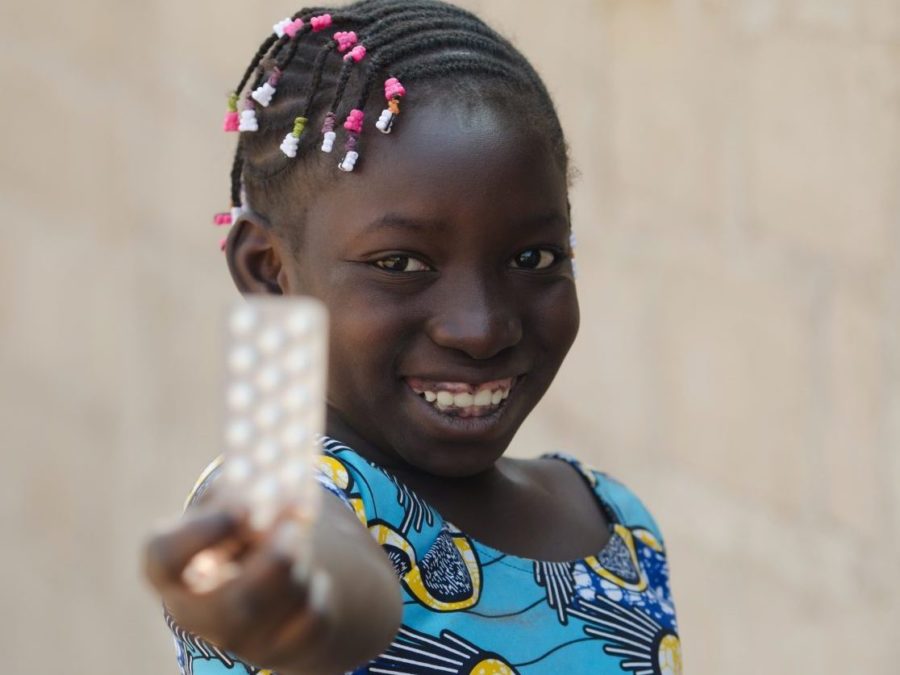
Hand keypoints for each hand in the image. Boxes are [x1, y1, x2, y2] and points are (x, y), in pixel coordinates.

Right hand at [144, 508, 330, 672]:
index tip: (238, 512)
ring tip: (298, 540)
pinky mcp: (278, 651)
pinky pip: (311, 622)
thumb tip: (271, 487)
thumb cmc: (239, 537)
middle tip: (294, 528)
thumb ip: (244, 494)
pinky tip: (312, 578)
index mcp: (173, 572)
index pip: (164, 559)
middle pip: (237, 600)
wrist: (271, 585)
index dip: (199, 535)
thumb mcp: (232, 507)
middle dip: (274, 560)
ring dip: (298, 565)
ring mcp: (238, 639)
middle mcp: (197, 614)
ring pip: (281, 608)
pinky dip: (319, 590)